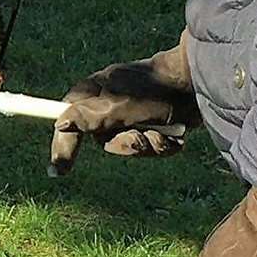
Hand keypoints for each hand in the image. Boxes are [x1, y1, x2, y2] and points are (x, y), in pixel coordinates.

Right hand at [49, 34, 201, 175]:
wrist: (199, 85)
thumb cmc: (157, 90)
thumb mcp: (120, 106)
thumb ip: (90, 117)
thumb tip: (60, 123)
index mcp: (95, 93)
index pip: (69, 122)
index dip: (64, 145)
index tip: (57, 171)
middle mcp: (110, 104)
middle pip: (104, 142)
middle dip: (127, 145)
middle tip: (141, 137)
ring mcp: (132, 114)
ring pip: (130, 147)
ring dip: (149, 145)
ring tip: (164, 134)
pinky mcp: (153, 123)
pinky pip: (149, 146)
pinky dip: (163, 145)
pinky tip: (175, 136)